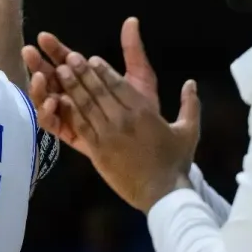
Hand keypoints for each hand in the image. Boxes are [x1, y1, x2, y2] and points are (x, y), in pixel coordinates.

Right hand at [21, 17, 160, 140]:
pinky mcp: (69, 134)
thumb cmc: (144, 113)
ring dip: (39, 87)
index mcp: (87, 79)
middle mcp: (74, 95)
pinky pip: (52, 124)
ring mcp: (69, 115)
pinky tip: (53, 102)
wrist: (152, 147)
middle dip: (38, 63)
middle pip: (51, 77)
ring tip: (39, 76)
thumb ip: (133, 52)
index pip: (66, 58)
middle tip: (29, 52)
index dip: (55, 48)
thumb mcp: (140, 79)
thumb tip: (132, 20)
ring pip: (45, 99)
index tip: (45, 37)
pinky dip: (47, 113)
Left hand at [23, 25, 201, 211]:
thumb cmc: (175, 162)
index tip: (92, 59)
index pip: (119, 85)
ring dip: (72, 87)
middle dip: (83, 72)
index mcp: (144, 112)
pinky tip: (60, 99)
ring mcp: (108, 135)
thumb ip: (190, 104)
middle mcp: (123, 120)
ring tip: (61, 71)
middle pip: (99, 91)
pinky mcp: (97, 151)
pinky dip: (69, 111)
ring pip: (86, 105)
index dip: (104, 70)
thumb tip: (192, 82)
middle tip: (70, 57)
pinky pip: (80, 126)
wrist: (162, 193)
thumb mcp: (189, 131)